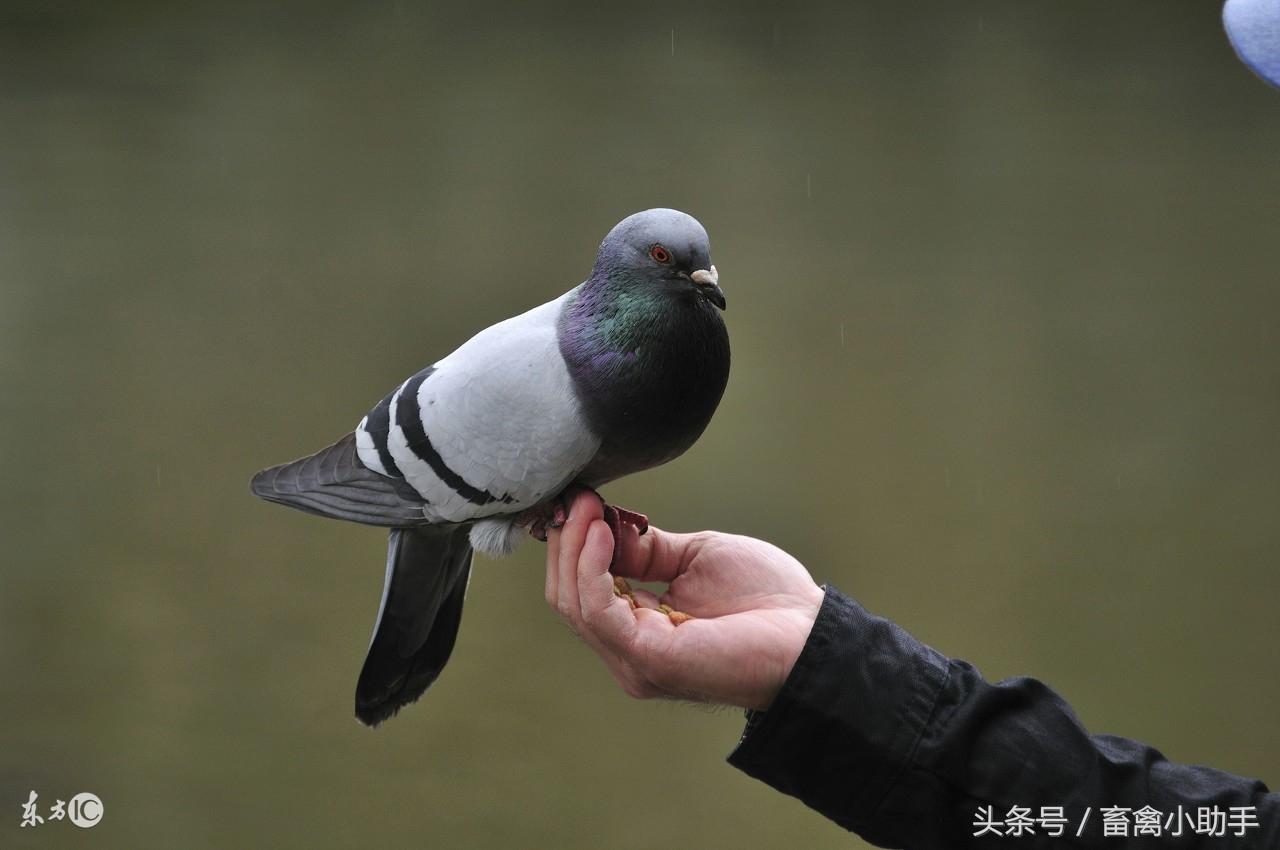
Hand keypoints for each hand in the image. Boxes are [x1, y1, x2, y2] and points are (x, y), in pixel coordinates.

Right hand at [545, 491, 824, 710]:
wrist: (810, 633)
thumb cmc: (767, 600)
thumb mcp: (695, 557)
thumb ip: (646, 550)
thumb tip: (601, 526)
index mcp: (640, 632)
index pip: (580, 590)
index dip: (573, 542)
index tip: (579, 497)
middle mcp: (629, 653)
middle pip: (567, 596)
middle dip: (567, 540)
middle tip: (578, 496)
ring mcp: (635, 660)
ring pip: (573, 602)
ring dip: (574, 546)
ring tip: (587, 507)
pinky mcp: (647, 658)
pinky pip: (598, 609)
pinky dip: (591, 566)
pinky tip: (601, 533)